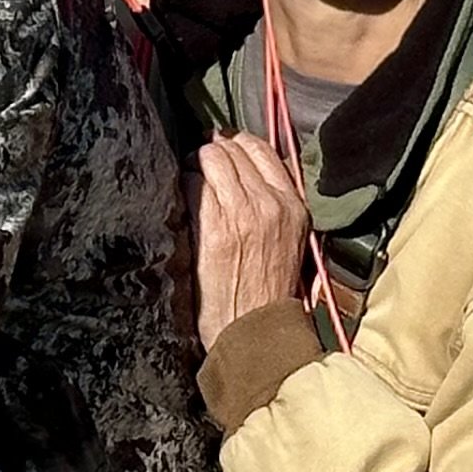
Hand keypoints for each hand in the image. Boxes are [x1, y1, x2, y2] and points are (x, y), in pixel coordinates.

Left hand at [192, 130, 313, 351]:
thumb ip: (275, 203)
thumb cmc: (267, 288)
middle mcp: (269, 203)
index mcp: (292, 204)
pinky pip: (192, 184)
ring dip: (194, 165)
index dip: (234, 143)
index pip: (260, 148)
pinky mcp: (214, 228)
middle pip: (231, 149)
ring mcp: (241, 213)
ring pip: (210, 159)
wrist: (254, 327)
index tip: (221, 150)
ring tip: (189, 179)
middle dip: (211, 152)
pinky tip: (180, 200)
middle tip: (198, 164)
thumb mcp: (289, 239)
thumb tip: (247, 171)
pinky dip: (183, 185)